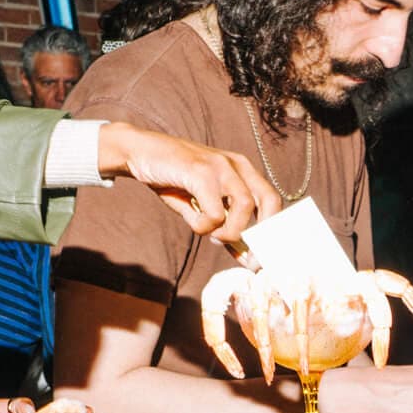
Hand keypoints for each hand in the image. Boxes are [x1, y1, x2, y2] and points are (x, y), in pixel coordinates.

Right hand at [97, 122, 280, 242]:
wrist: (140, 153)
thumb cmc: (174, 182)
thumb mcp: (203, 206)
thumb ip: (226, 227)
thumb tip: (247, 259)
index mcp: (243, 171)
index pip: (272, 201)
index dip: (269, 232)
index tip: (257, 257)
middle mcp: (237, 165)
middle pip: (270, 201)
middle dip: (261, 232)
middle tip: (245, 252)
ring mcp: (220, 166)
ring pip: (244, 207)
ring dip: (229, 230)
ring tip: (211, 233)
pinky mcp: (200, 171)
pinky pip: (215, 212)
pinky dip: (204, 226)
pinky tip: (193, 222)